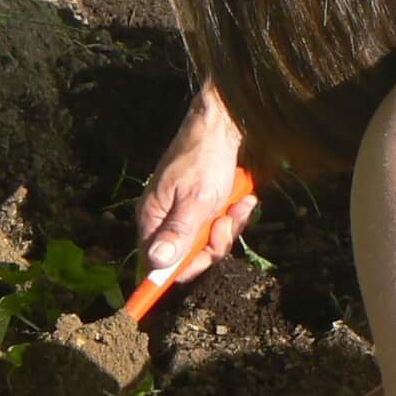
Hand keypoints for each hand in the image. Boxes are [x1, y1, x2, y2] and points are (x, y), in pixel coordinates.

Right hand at [136, 80, 258, 284]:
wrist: (222, 125)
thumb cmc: (203, 158)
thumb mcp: (195, 200)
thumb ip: (178, 233)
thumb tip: (156, 262)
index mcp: (153, 219)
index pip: (157, 263)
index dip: (180, 270)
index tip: (204, 261)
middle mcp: (165, 221)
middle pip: (187, 257)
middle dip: (213, 244)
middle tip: (226, 222)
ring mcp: (185, 215)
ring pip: (207, 243)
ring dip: (228, 228)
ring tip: (238, 205)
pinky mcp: (203, 209)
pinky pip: (218, 227)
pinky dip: (233, 215)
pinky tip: (243, 200)